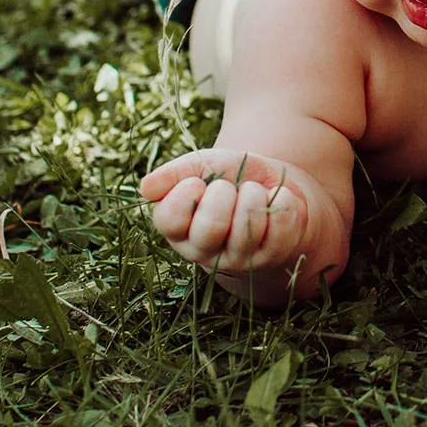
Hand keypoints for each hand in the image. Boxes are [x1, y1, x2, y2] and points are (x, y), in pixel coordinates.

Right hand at [140, 148, 308, 276]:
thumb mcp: (201, 167)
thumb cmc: (228, 178)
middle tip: (230, 188)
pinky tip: (274, 202)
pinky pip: (280, 224)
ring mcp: (239, 259)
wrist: (271, 186)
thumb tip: (145, 188)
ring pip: (248, 223)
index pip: (169, 220)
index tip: (198, 182)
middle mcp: (205, 252)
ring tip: (253, 193)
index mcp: (178, 231)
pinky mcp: (273, 256)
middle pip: (210, 227)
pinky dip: (281, 199)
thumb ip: (173, 174)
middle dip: (225, 193)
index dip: (186, 193)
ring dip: (255, 194)